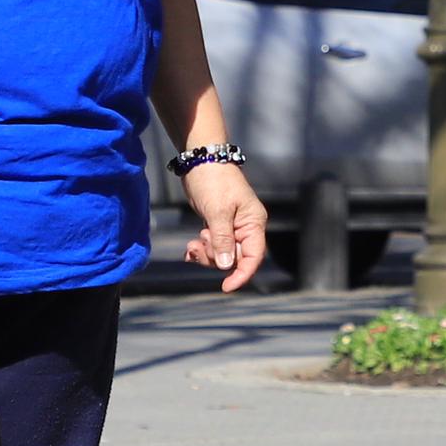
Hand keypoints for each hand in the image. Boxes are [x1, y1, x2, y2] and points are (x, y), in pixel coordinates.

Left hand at [182, 160, 267, 291]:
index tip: (226, 286)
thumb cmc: (214, 180)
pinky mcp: (218, 225)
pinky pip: (213, 246)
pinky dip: (202, 249)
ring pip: (222, 254)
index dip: (242, 274)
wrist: (201, 159)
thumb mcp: (217, 211)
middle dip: (215, 259)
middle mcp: (246, 227)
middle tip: (197, 248)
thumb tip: (226, 265)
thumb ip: (222, 239)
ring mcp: (232, 226)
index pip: (254, 256)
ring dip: (206, 254)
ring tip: (193, 243)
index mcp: (253, 223)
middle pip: (236, 258)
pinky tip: (191, 247)